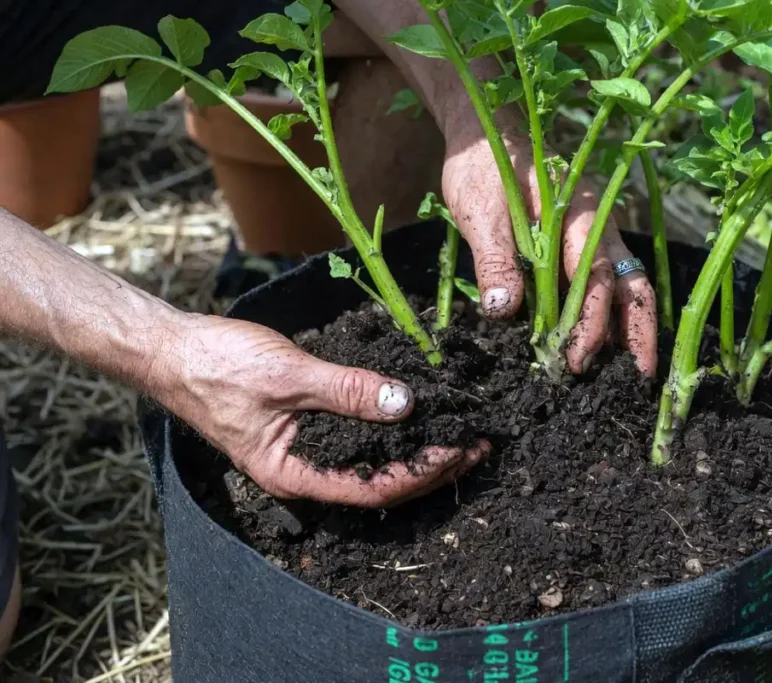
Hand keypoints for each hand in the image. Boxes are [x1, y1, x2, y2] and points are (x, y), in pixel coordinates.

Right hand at [154, 315, 486, 506]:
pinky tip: (419, 409)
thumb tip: (405, 403)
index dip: (423, 473)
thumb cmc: (218, 368)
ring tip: (462, 430)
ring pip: (375, 457)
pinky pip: (361, 434)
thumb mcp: (289, 378)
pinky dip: (394, 423)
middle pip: (382, 480)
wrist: (173, 349)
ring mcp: (308, 448)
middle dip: (432, 464)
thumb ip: (347, 390)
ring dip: (418, 445)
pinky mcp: (309, 423)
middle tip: (479, 442)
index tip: (463, 450)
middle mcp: (306, 471)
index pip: (375, 488)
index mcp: (295, 475)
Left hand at [441, 127, 657, 376]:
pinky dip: (615, 312)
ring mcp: (596, 230)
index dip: (590, 323)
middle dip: (637, 333)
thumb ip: (495, 261)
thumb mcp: (480, 215)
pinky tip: (610, 342)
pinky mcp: (583, 240)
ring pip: (626, 283)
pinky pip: (609, 279)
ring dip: (632, 326)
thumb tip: (503, 311)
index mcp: (576, 215)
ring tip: (632, 370)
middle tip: (638, 379)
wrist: (483, 133)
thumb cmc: (480, 169)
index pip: (595, 278)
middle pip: (630, 283)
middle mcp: (598, 223)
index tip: (576, 359)